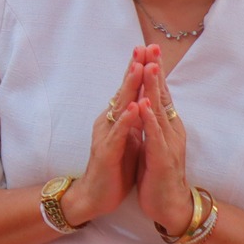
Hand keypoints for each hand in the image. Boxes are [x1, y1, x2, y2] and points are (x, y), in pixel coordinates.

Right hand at [61, 49, 148, 226]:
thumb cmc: (114, 167)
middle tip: (144, 47)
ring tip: (139, 69)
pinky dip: (125, 120)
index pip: (129, 89)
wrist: (95, 196)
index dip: (138, 69)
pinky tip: (132, 108)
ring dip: (130, 88)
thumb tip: (142, 100)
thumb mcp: (128, 138)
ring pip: (119, 107)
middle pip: (123, 91)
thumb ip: (133, 119)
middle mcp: (108, 122)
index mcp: (116, 119)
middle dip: (134, 68)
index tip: (149, 48)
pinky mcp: (107, 153)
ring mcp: (106, 136)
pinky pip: (117, 134)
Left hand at [134, 53, 194, 232]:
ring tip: (149, 67)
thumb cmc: (159, 173)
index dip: (154, 72)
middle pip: (162, 96)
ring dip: (154, 89)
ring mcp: (168, 144)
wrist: (169, 205)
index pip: (159, 93)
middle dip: (156, 71)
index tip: (147, 49)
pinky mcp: (162, 159)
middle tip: (151, 47)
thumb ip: (152, 122)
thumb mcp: (154, 142)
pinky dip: (149, 120)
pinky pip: (154, 136)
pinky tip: (143, 106)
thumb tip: (148, 102)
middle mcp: (170, 130)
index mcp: (166, 126)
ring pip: (160, 111)